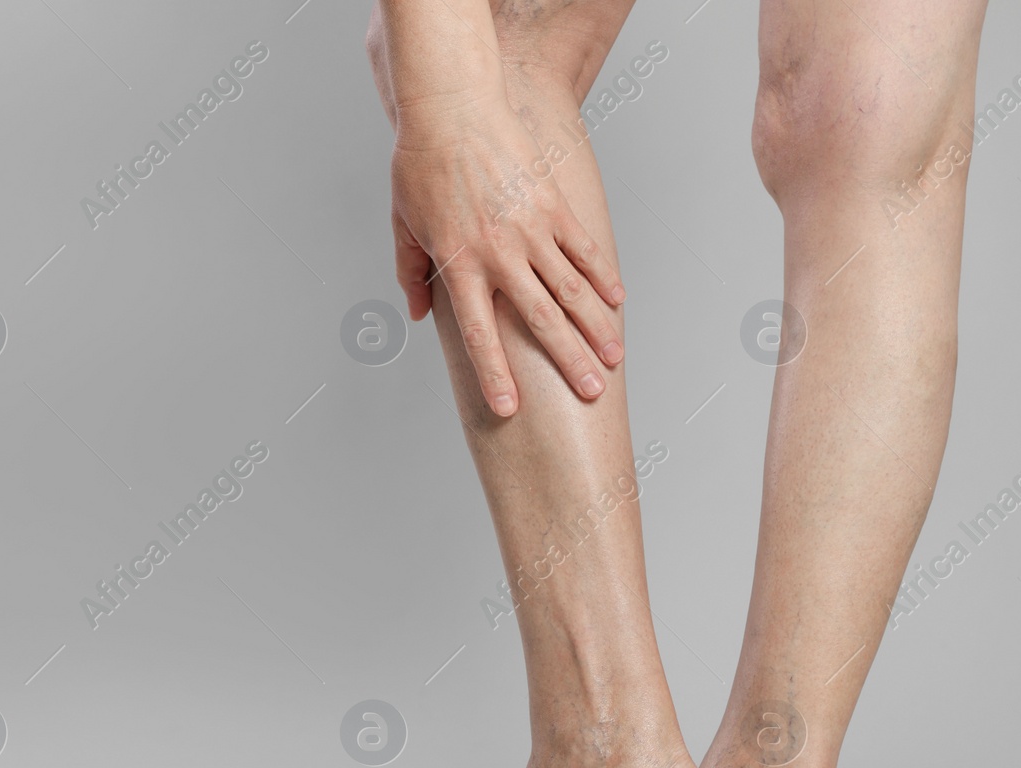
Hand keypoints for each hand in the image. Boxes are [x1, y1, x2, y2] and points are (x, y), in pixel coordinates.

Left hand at [389, 98, 625, 415]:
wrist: (451, 106)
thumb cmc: (420, 165)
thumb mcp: (403, 224)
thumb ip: (410, 273)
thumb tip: (415, 314)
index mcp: (458, 263)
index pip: (478, 333)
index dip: (494, 373)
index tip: (509, 408)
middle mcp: (498, 253)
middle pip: (539, 319)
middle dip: (567, 361)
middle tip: (592, 392)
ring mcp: (530, 228)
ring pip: (570, 289)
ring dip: (595, 327)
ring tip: (614, 358)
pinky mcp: (552, 205)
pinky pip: (582, 249)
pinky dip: (602, 277)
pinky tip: (617, 303)